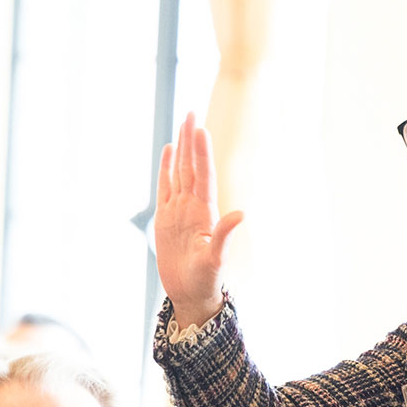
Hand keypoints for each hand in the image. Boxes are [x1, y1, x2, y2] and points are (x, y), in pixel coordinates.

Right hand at [154, 113, 241, 327]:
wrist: (191, 294)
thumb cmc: (205, 282)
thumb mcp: (215, 261)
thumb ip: (225, 237)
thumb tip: (241, 214)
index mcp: (205, 213)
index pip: (203, 176)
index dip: (201, 153)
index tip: (200, 129)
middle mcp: (193, 207)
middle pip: (191, 166)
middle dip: (191, 140)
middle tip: (191, 111)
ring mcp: (179, 210)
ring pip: (179, 171)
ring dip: (180, 148)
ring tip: (183, 122)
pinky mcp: (166, 218)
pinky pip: (165, 186)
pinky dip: (166, 167)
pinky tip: (168, 150)